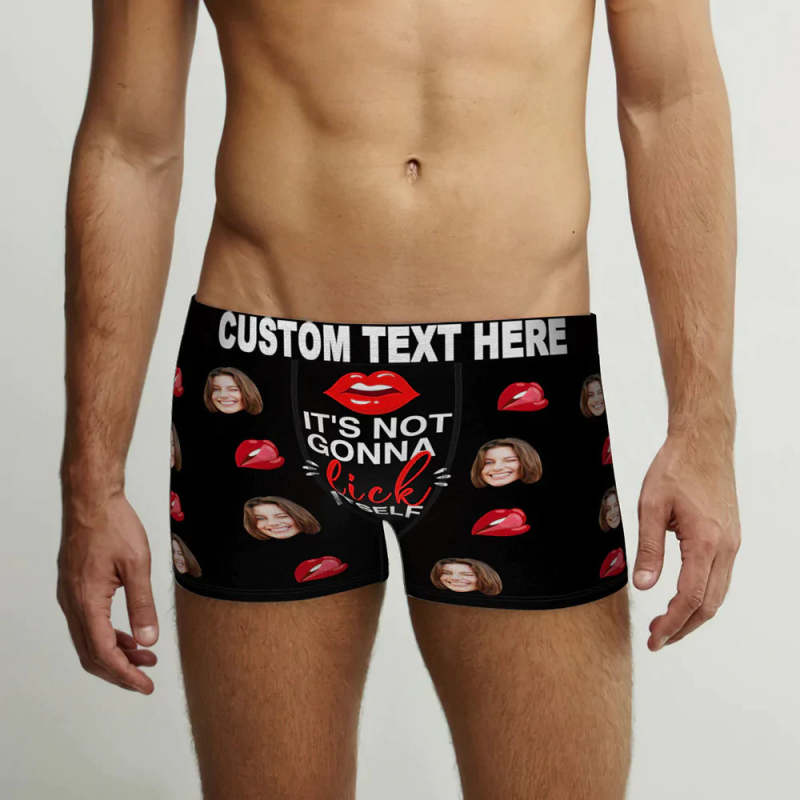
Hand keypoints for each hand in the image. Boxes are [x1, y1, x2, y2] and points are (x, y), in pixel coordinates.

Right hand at [57, 488, 158, 692]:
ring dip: (116, 653)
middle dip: (120, 670)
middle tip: (146, 678)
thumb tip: (148, 640)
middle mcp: (73, 604)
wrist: (92, 501)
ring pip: (90, 640)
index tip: (145, 685)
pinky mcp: (76, 589)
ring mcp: (72, 597)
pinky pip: (89, 624)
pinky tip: (130, 635)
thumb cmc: (114, 526)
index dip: (125, 674)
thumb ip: (143, 605)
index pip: (104, 653)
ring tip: (146, 657)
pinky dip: (109, 635)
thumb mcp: (137, 566)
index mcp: (87, 602)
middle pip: (92, 654)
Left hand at [633, 431, 740, 650]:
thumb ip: (648, 549)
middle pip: (709, 604)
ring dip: (693, 613)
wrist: (704, 442)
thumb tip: (644, 585)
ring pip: (718, 593)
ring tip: (664, 623)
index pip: (691, 597)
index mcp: (706, 541)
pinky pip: (719, 577)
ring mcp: (732, 543)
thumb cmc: (676, 468)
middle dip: (683, 627)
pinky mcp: (730, 537)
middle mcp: (726, 547)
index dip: (672, 623)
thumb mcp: (651, 506)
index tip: (654, 638)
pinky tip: (680, 597)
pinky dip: (702, 595)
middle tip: (656, 639)